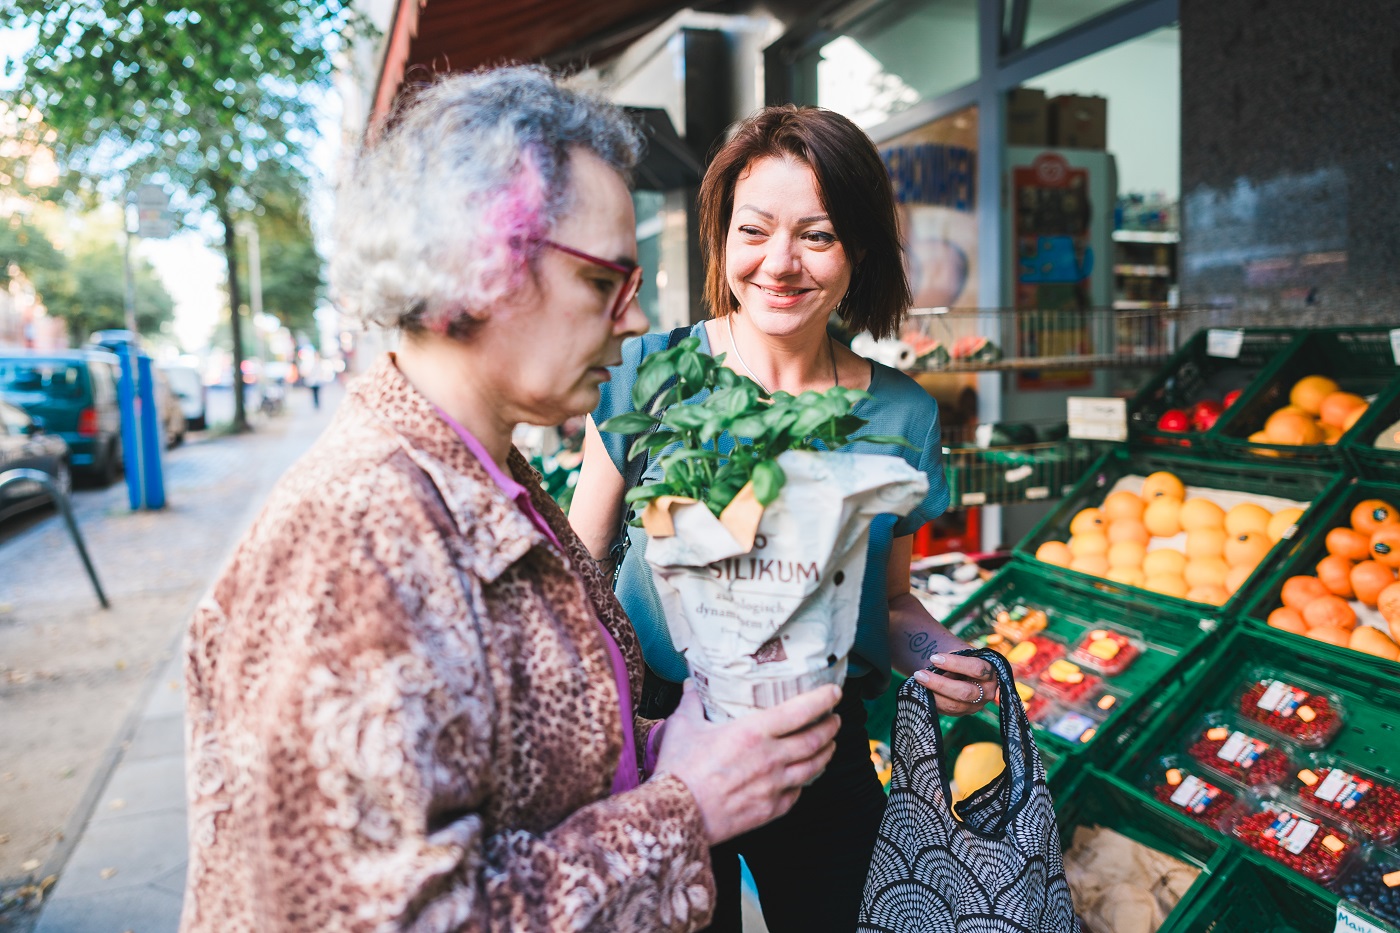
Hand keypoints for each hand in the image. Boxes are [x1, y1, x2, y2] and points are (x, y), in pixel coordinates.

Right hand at [655, 681, 840, 844]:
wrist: (677, 816)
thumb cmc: (679, 770)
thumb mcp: (683, 727)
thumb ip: (691, 703)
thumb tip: (690, 685)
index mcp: (753, 732)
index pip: (801, 711)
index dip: (823, 700)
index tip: (834, 693)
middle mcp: (771, 758)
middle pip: (815, 740)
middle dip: (830, 727)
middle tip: (835, 719)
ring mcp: (774, 786)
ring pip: (814, 767)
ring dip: (826, 753)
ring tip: (830, 745)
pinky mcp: (771, 810)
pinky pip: (797, 793)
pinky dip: (806, 782)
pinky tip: (805, 777)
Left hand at [912, 652, 996, 716]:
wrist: (963, 671)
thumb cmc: (962, 659)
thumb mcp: (962, 654)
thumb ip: (953, 657)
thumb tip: (935, 664)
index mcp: (990, 673)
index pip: (976, 669)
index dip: (955, 663)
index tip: (934, 658)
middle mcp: (987, 693)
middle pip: (964, 692)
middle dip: (940, 683)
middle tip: (920, 673)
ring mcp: (975, 706)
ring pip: (953, 705)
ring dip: (933, 693)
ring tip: (918, 680)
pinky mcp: (962, 713)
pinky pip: (946, 710)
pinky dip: (933, 700)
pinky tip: (922, 691)